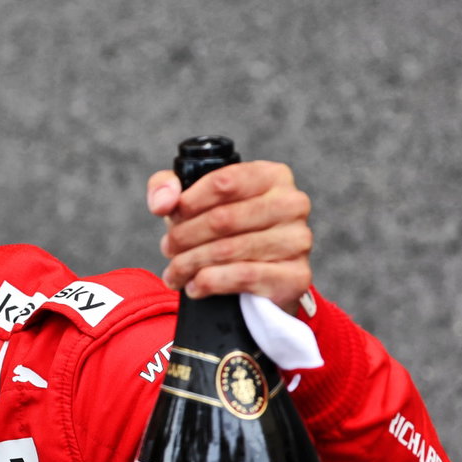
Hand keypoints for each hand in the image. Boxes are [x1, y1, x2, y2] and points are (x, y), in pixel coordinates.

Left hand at [146, 160, 312, 313]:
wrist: (255, 275)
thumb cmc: (221, 228)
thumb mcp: (190, 199)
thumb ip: (166, 187)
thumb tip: (163, 203)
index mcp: (271, 176)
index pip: (223, 182)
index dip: (188, 202)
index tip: (171, 216)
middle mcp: (292, 204)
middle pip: (222, 219)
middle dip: (183, 236)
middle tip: (168, 248)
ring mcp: (298, 240)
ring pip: (228, 250)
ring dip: (190, 263)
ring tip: (175, 270)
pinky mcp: (295, 275)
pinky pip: (243, 276)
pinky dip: (209, 282)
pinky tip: (195, 286)